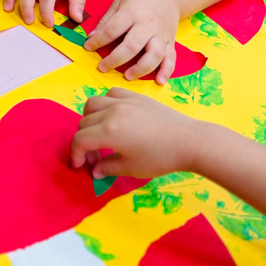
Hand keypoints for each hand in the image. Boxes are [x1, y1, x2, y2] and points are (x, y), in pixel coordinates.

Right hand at [70, 88, 202, 177]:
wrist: (189, 141)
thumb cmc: (161, 158)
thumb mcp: (132, 168)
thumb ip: (108, 167)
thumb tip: (95, 171)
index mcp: (108, 131)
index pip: (80, 140)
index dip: (76, 154)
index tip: (81, 166)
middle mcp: (111, 111)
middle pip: (84, 122)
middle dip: (83, 141)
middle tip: (95, 157)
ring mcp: (123, 100)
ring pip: (93, 104)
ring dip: (90, 119)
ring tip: (100, 133)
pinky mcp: (136, 96)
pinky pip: (111, 94)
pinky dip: (106, 104)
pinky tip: (115, 116)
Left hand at [84, 0, 179, 83]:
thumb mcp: (120, 2)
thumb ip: (106, 21)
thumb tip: (91, 38)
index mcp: (132, 12)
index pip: (113, 30)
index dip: (98, 41)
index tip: (88, 48)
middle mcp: (148, 24)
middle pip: (132, 45)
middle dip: (116, 59)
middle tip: (103, 68)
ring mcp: (161, 34)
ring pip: (154, 54)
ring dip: (141, 68)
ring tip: (127, 76)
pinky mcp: (170, 42)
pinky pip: (171, 58)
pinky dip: (166, 71)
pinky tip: (159, 81)